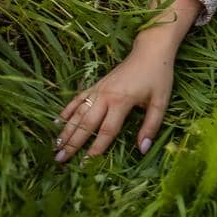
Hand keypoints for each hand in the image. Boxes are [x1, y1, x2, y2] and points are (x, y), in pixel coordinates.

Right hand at [55, 40, 173, 163]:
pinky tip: (57, 122)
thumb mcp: (161, 102)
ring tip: (55, 146)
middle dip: (72, 143)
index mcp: (122, 101)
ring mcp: (98, 89)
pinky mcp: (96, 84)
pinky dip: (66, 110)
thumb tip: (142, 149)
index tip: (85, 165)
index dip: (96, 149)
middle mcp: (105, 96)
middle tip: (59, 159)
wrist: (150, 51)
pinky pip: (77, 99)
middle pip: (86, 124)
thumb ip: (151, 126)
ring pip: (77, 112)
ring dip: (65, 129)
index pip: (106, 131)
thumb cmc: (158, 77)